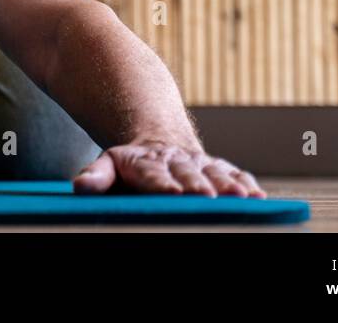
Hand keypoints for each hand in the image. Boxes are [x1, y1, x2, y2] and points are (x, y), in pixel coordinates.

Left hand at [72, 141, 264, 197]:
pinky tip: (257, 197)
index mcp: (146, 162)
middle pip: (188, 175)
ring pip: (215, 173)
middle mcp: (175, 161)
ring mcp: (198, 162)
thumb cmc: (130, 162)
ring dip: (229, 186)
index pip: (153, 175)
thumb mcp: (108, 164)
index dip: (163, 184)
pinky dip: (246, 184)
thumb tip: (80, 185)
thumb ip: (97, 176)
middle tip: (208, 197)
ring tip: (242, 198)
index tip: (173, 193)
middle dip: (198, 186)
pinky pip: (234, 174)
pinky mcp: (217, 167)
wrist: (157, 138)